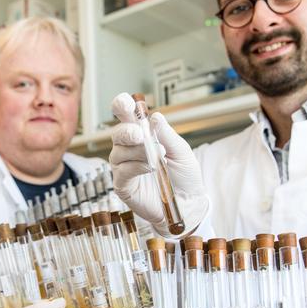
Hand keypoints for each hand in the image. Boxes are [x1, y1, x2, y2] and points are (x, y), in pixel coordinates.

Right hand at [109, 92, 207, 236]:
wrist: (188, 203)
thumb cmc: (184, 176)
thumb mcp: (182, 151)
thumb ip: (167, 135)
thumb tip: (155, 116)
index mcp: (142, 136)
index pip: (126, 117)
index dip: (122, 106)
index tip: (125, 103)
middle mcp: (129, 149)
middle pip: (117, 133)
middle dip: (126, 131)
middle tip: (140, 134)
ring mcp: (123, 167)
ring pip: (118, 152)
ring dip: (137, 151)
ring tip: (157, 156)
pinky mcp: (123, 185)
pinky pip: (122, 172)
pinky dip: (135, 167)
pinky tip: (150, 167)